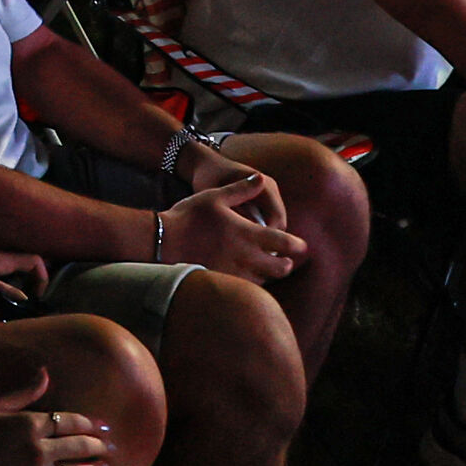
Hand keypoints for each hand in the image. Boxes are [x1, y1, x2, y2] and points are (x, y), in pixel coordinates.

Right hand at [160, 177, 304, 280]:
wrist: (163, 241)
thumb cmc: (189, 216)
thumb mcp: (215, 196)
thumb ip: (241, 188)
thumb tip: (260, 178)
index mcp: (246, 233)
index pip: (282, 243)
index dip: (296, 245)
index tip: (302, 246)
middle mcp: (244, 256)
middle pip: (278, 268)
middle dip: (286, 264)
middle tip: (286, 260)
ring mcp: (234, 272)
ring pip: (264, 280)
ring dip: (270, 275)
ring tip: (269, 269)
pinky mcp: (222, 281)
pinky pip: (246, 288)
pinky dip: (254, 284)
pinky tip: (249, 278)